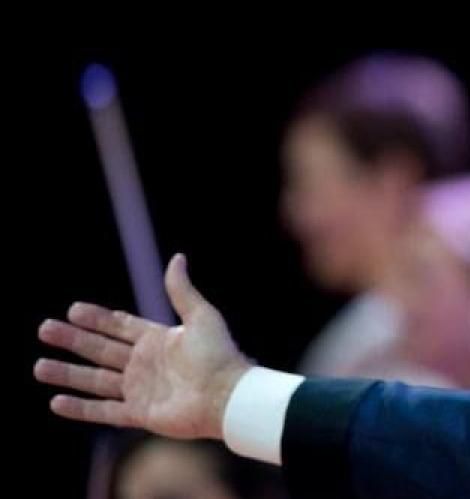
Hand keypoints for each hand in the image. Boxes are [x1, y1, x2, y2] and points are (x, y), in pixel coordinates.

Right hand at [34, 254, 250, 439]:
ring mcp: (141, 390)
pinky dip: (80, 408)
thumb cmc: (218, 355)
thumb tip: (177, 257)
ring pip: (95, 381)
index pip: (120, 327)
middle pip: (100, 350)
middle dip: (72, 340)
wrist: (227, 396)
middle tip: (44, 329)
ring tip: (39, 366)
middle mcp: (145, 364)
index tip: (73, 309)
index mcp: (158, 340)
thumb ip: (182, 290)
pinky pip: (104, 411)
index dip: (98, 319)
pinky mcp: (140, 414)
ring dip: (67, 374)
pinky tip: (56, 401)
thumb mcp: (201, 316)